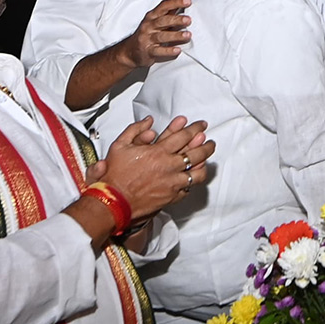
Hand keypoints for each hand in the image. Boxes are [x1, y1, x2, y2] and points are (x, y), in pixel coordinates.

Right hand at [97, 116, 214, 219]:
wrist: (114, 201)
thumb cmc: (116, 176)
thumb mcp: (119, 145)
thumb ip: (135, 130)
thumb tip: (149, 122)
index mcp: (158, 152)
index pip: (184, 136)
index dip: (195, 128)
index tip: (200, 125)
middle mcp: (169, 166)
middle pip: (196, 152)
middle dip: (206, 145)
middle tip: (210, 141)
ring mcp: (172, 182)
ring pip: (198, 172)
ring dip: (204, 163)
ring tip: (207, 159)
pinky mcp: (172, 196)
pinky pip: (189, 188)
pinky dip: (193, 181)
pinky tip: (194, 176)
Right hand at [119, 0, 191, 68]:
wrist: (130, 51)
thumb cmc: (148, 32)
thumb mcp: (158, 18)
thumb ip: (171, 6)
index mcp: (153, 16)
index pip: (164, 6)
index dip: (175, 2)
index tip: (188, 1)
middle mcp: (149, 26)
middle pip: (163, 21)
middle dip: (176, 19)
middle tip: (189, 20)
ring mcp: (147, 39)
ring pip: (162, 36)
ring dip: (175, 35)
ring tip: (188, 35)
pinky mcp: (148, 51)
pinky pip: (158, 51)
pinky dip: (168, 51)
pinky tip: (177, 50)